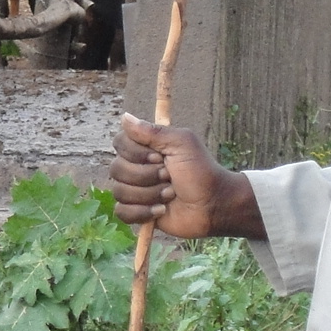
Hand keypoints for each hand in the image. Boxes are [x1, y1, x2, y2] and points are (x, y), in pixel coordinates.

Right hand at [109, 114, 262, 237]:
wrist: (213, 204)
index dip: (136, 153)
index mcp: (144, 148)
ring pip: (120, 192)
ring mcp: (134, 190)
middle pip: (117, 169)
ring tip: (170, 195)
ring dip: (150, 195)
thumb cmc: (201, 171)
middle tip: (170, 177)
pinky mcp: (136, 211)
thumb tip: (125, 117)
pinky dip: (143, 212)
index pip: (119, 143)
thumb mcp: (182, 144)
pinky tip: (161, 210)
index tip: (159, 157)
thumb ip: (153, 131)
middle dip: (147, 176)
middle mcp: (135, 167)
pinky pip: (122, 212)